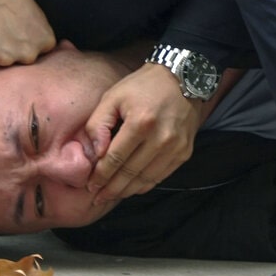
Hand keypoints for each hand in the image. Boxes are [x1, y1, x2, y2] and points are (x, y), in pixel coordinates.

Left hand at [84, 63, 201, 202]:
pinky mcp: (185, 152)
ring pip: (146, 179)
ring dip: (127, 191)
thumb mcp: (113, 96)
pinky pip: (161, 176)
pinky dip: (144, 185)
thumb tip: (95, 154)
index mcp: (141, 122)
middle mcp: (161, 138)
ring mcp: (176, 147)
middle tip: (97, 198)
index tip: (90, 185)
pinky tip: (131, 187)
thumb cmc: (143, 86)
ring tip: (111, 196)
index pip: (115, 158)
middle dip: (111, 188)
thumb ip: (98, 123)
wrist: (183, 78)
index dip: (101, 175)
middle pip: (130, 173)